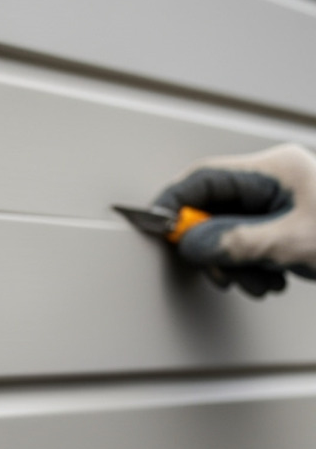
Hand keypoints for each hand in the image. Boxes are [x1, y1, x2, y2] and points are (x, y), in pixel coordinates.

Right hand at [154, 143, 315, 297]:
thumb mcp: (292, 243)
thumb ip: (235, 241)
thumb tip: (190, 242)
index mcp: (276, 169)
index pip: (203, 178)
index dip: (174, 204)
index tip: (157, 228)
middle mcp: (276, 180)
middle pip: (214, 209)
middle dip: (212, 246)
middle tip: (220, 270)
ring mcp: (282, 202)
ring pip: (230, 231)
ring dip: (236, 262)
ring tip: (260, 279)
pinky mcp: (287, 224)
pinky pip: (250, 243)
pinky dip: (253, 266)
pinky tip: (273, 278)